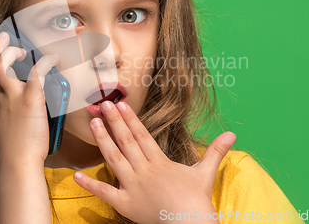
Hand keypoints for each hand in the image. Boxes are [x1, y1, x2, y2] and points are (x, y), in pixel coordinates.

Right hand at [0, 31, 58, 164]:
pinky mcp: (29, 99)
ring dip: (11, 52)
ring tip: (24, 49)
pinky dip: (45, 62)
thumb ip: (12, 111)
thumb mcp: (7, 126)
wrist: (19, 162)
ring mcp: (12, 97)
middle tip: (6, 39)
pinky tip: (53, 59)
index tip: (0, 53)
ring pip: (1, 65)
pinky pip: (35, 72)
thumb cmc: (18, 149)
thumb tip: (27, 104)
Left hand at [73, 101, 235, 223]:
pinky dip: (90, 185)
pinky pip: (105, 193)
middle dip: (113, 122)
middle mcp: (144, 171)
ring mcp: (133, 187)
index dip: (130, 118)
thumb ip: (215, 151)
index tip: (120, 104)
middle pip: (126, 142)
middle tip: (101, 105)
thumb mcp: (205, 173)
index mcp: (160, 162)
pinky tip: (76, 175)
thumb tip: (233, 134)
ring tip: (93, 124)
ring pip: (114, 160)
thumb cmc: (197, 201)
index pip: (141, 135)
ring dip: (102, 141)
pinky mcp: (126, 204)